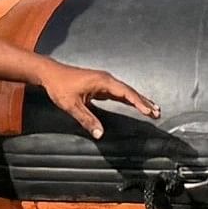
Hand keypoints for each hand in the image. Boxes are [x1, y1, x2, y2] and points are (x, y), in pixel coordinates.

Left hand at [37, 62, 160, 137]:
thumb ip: (87, 120)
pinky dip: (129, 99)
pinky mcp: (101, 85)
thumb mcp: (72, 105)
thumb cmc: (60, 86)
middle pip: (130, 91)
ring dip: (139, 100)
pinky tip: (135, 104)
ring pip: (126, 92)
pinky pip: (119, 92)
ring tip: (152, 109)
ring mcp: (104, 81)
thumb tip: (100, 134)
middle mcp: (106, 79)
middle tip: (157, 112)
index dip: (138, 102)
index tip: (148, 111)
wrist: (50, 73)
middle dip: (144, 102)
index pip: (125, 93)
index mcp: (102, 81)